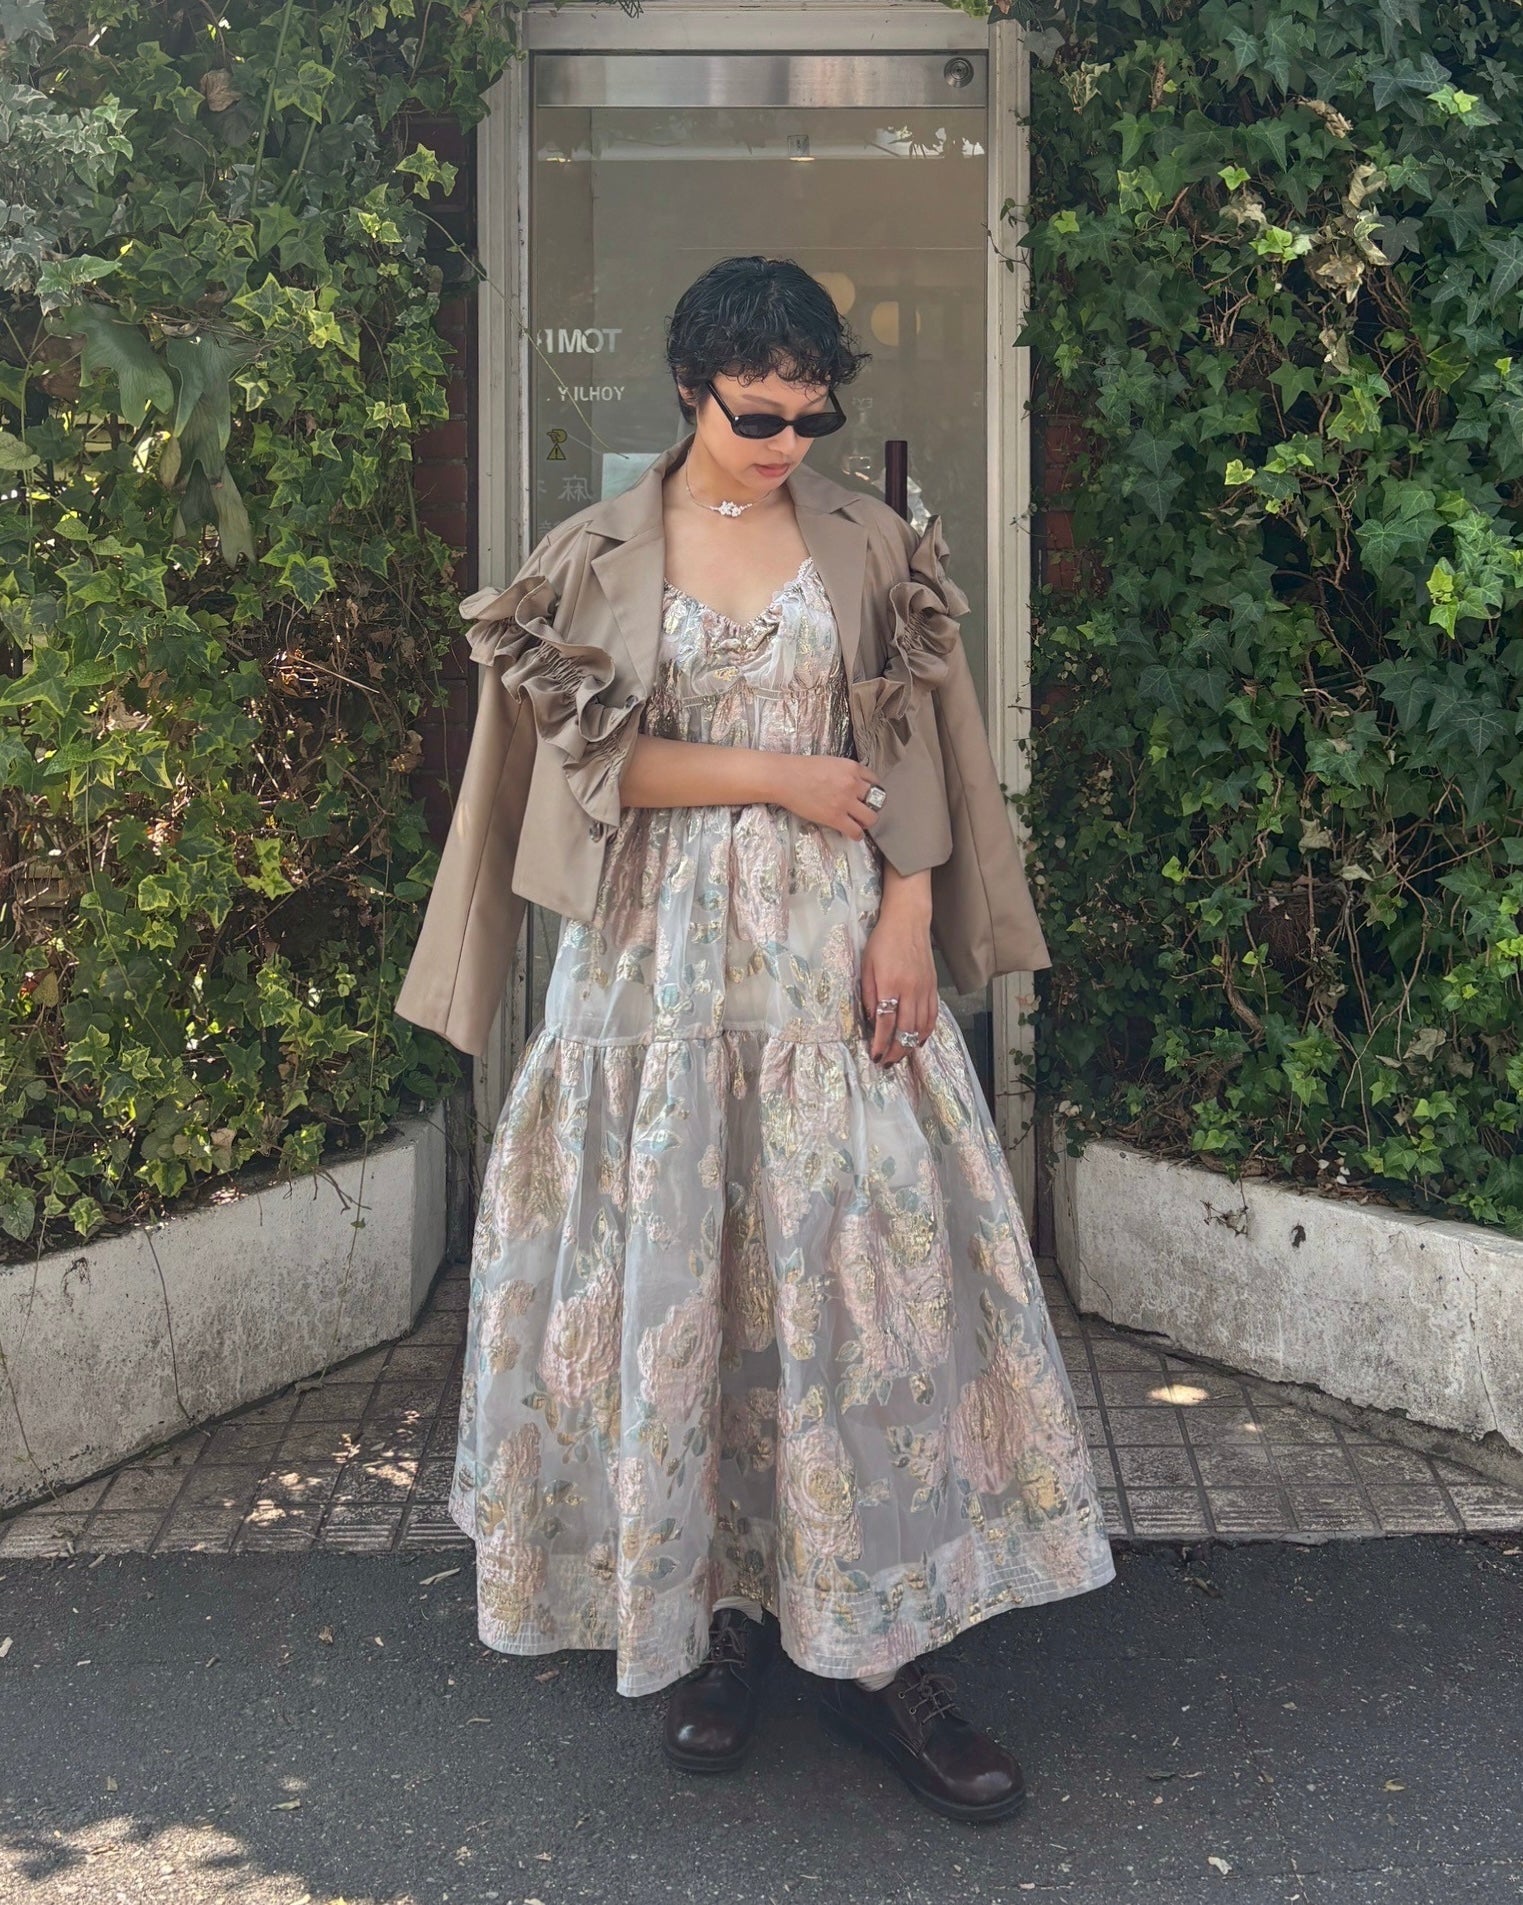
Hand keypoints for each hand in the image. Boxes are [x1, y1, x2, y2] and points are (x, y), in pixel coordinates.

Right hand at [774, 755, 883, 839]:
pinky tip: (853, 833)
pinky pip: (856, 831)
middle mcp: (853, 784)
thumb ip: (845, 772)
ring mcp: (845, 802)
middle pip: (877, 800)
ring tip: (860, 823)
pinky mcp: (835, 817)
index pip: (875, 780)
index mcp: (852, 768)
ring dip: (867, 822)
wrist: (785, 778)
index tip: (867, 795)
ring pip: (871, 817)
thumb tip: (850, 783)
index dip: (872, 790)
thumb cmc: (801, 769)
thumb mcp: (831, 762)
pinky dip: (857, 834)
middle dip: (872, 806)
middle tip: (865, 810)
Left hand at [861, 900, 937, 1065]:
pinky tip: (917, 1040)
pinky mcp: (933, 987)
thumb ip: (868, 994)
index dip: (880, 1042)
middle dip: (895, 1051)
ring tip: (899, 1056)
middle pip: (905, 1030)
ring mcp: (925, 989)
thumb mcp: (867, 966)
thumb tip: (871, 1019)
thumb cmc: (883, 941)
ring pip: (921, 1026)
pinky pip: (932, 1015)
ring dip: (910, 1046)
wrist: (908, 921)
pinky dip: (926, 1032)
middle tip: (887, 1063)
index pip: (886, 1022)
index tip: (875, 1056)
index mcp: (891, 984)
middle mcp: (911, 990)